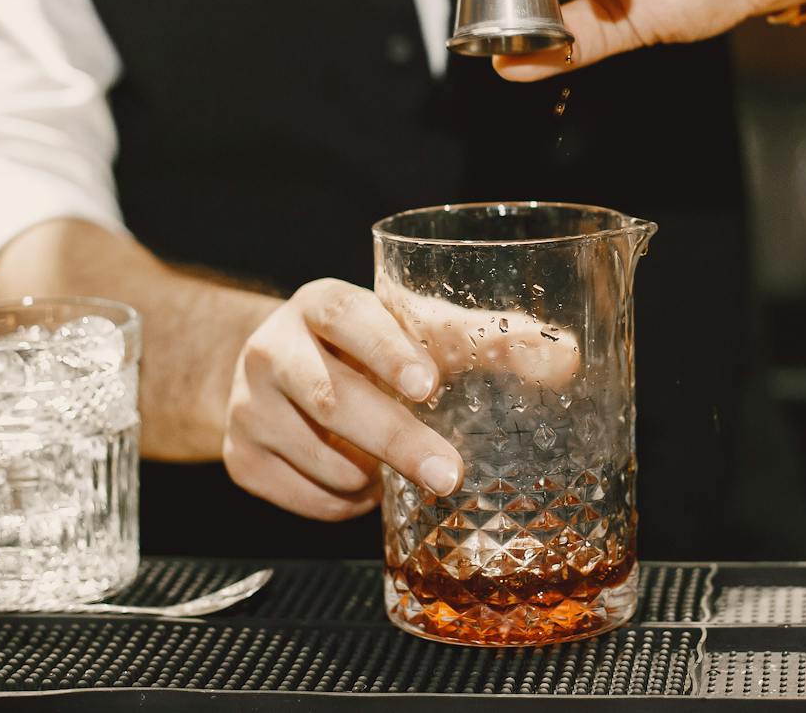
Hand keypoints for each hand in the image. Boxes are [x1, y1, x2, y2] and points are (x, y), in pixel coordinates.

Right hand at [222, 278, 579, 520]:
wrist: (279, 372)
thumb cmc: (371, 348)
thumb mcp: (424, 330)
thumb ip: (493, 340)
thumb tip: (566, 358)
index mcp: (321, 304)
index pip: (346, 316)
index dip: (386, 349)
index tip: (429, 384)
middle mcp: (273, 349)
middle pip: (332, 398)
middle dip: (396, 440)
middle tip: (448, 475)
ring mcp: (249, 406)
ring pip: (319, 456)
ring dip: (371, 475)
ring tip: (397, 469)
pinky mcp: (239, 458)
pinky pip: (305, 498)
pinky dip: (344, 502)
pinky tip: (360, 483)